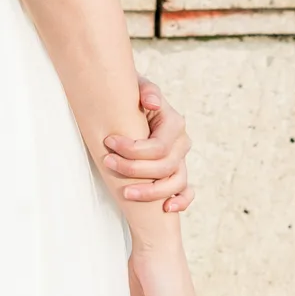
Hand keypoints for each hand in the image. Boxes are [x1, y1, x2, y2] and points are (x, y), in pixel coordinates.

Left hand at [101, 76, 192, 212]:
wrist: (132, 105)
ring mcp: (181, 160)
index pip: (158, 146)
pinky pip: (186, 192)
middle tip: (107, 163)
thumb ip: (146, 90)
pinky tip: (166, 209)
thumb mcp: (137, 86)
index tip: (108, 143)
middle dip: (134, 169)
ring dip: (151, 192)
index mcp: (174, 123)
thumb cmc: (132, 97)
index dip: (133, 150)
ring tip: (125, 193)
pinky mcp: (178, 174)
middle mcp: (181, 143)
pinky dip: (181, 201)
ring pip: (176, 183)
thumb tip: (152, 103)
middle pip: (165, 167)